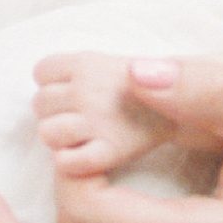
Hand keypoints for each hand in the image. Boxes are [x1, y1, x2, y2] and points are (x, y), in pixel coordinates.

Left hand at [33, 51, 174, 174]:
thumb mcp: (109, 61)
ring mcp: (96, 121)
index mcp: (86, 62)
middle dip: (54, 111)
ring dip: (59, 137)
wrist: (182, 105)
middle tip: (79, 115)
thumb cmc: (139, 86)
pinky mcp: (108, 152)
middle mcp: (87, 89)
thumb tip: (44, 83)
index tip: (71, 89)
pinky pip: (67, 161)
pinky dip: (70, 162)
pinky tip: (84, 155)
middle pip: (39, 103)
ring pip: (47, 132)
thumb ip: (77, 69)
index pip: (41, 72)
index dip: (52, 83)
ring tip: (80, 135)